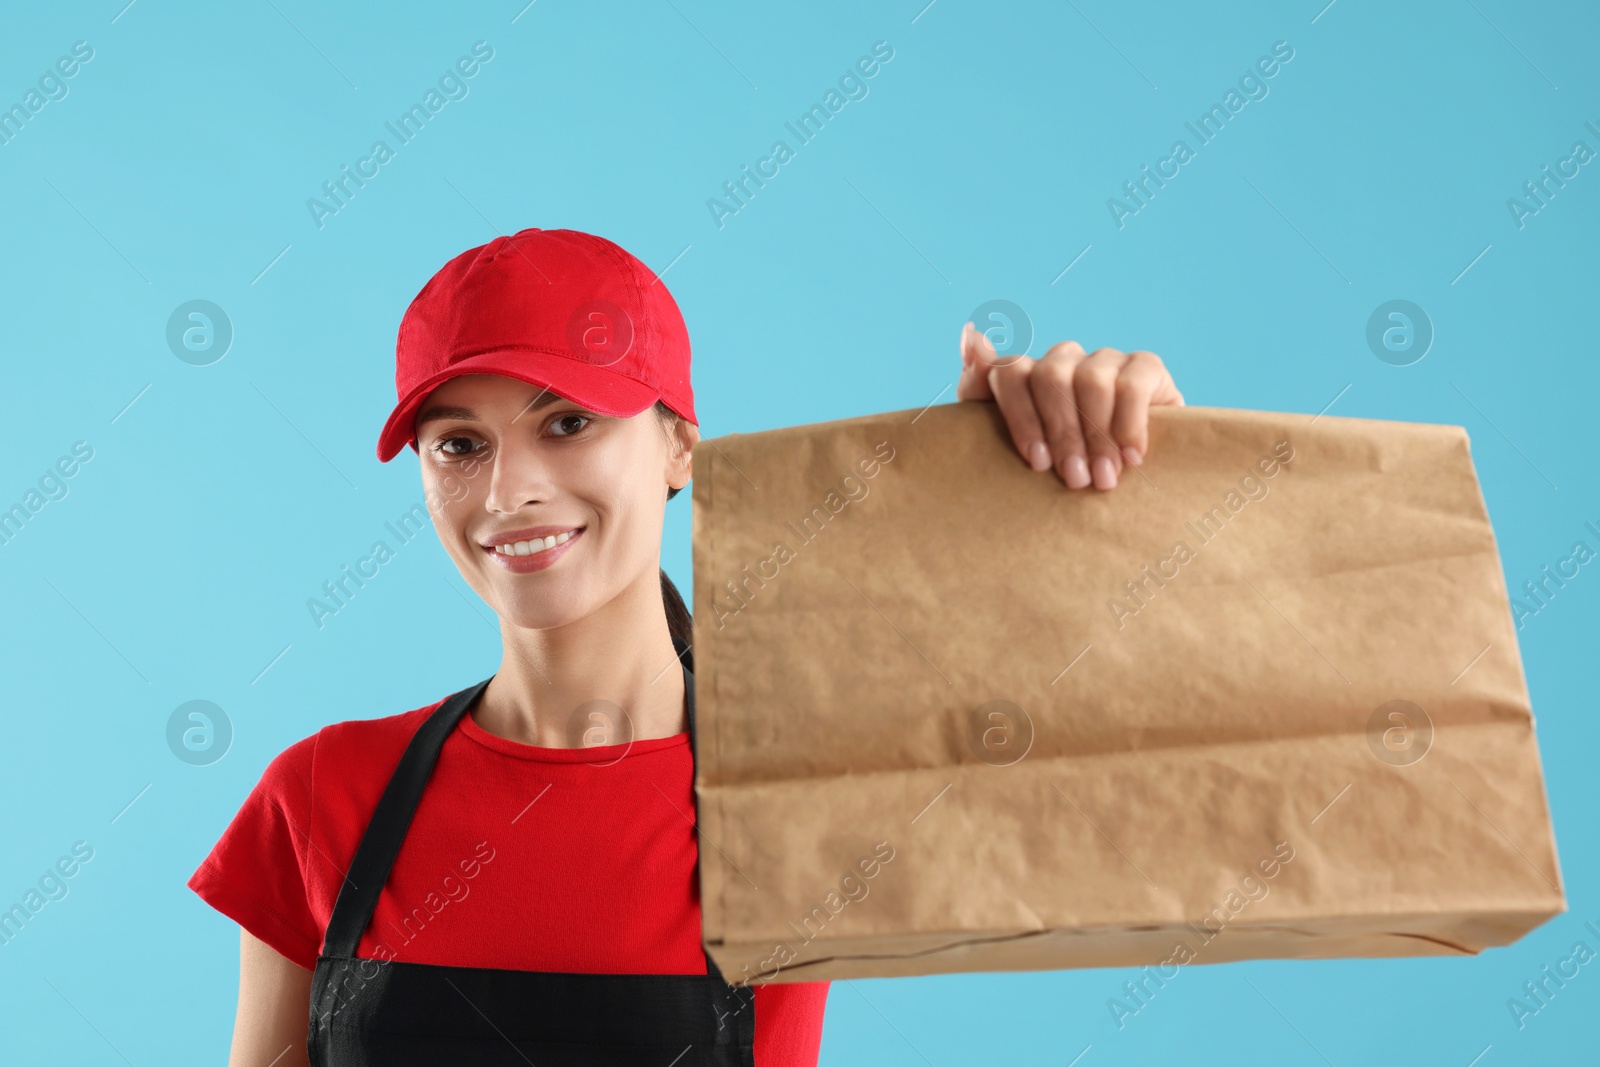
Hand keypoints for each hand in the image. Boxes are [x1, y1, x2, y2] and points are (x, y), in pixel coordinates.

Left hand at [956, 322, 1184, 489]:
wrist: (1128, 484)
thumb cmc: (1060, 467)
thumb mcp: (1013, 444)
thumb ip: (980, 388)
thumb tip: (969, 333)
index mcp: (1025, 377)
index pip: (1009, 372)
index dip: (1021, 416)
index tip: (1038, 462)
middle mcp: (1062, 360)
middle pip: (1050, 377)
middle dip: (1062, 434)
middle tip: (1076, 479)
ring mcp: (1103, 360)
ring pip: (1091, 379)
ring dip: (1097, 436)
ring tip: (1103, 478)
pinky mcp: (1145, 367)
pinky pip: (1132, 383)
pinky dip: (1129, 423)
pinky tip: (1131, 456)